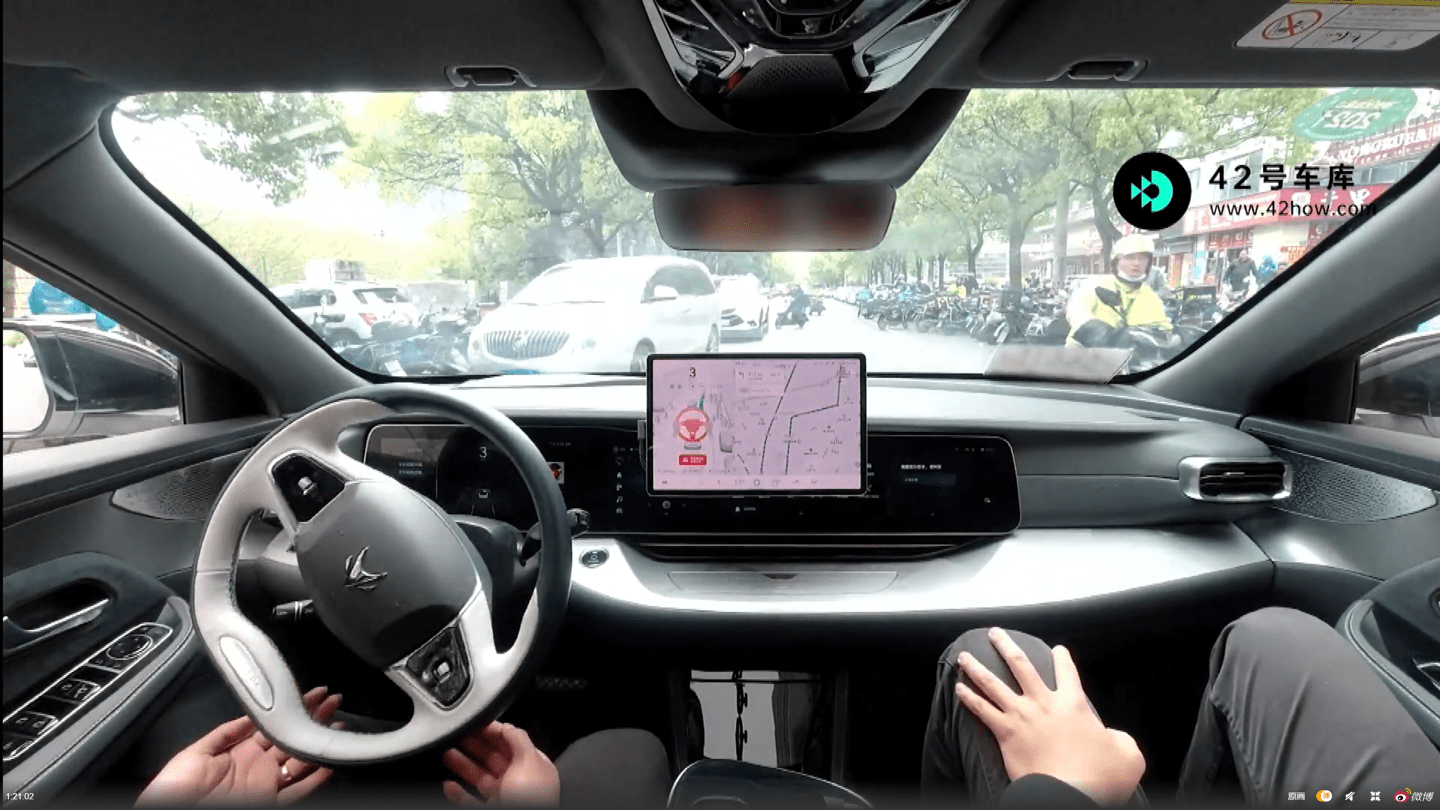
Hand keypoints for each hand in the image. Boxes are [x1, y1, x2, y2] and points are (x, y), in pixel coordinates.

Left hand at [136, 686, 341, 805]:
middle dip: (314, 721)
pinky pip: (298, 791)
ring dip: (320, 745)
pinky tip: (329, 764)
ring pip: (301, 762)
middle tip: (333, 704)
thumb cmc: (174, 788)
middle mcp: (258, 766)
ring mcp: (265, 785)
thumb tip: (251, 714)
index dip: (294, 709)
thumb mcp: (196, 751)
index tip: (311, 695)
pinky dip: (316, 779)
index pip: (275, 724)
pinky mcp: (269, 802)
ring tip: (338, 730)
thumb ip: (226, 732)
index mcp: (240, 751)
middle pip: (293, 739)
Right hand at [442, 722, 559, 805]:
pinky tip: (449, 786)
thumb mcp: (529, 760)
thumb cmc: (531, 799)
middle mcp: (519, 783)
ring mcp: (504, 800)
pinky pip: (470, 802)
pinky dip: (458, 794)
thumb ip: (518, 739)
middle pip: (494, 758)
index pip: (512, 742)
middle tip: (457, 734)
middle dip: (475, 744)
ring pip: (480, 778)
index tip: (475, 722)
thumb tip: (508, 725)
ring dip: (463, 765)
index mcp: (533, 767)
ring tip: (447, 753)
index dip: (493, 731)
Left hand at [954, 629, 1144, 805]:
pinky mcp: (1005, 733)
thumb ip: (1119, 739)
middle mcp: (1044, 703)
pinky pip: (981, 710)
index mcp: (1073, 704)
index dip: (1063, 658)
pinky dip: (968, 698)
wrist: (1070, 792)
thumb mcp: (1126, 754)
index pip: (1067, 672)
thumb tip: (1113, 737)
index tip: (1057, 649)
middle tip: (994, 633)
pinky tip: (958, 688)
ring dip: (976, 667)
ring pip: (993, 683)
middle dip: (1005, 645)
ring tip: (963, 656)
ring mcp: (1021, 716)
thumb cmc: (1100, 776)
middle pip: (1020, 664)